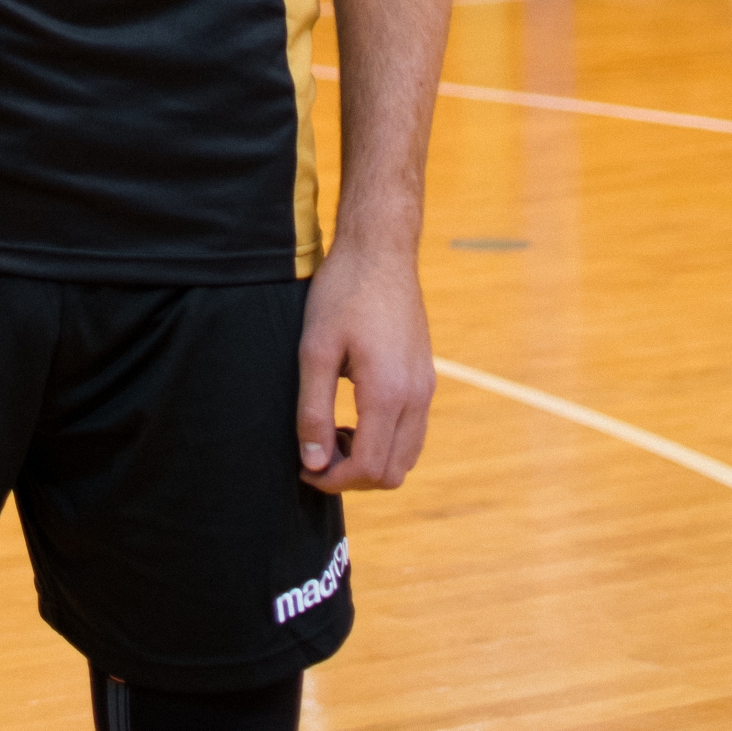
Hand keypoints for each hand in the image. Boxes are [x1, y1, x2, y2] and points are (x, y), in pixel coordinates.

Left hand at [295, 236, 434, 493]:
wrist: (380, 250)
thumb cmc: (342, 293)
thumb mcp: (314, 350)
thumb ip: (313, 411)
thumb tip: (313, 463)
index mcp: (388, 394)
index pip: (369, 469)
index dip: (333, 480)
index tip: (304, 468)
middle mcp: (416, 397)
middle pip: (392, 473)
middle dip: (353, 476)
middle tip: (317, 454)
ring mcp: (426, 387)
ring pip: (407, 456)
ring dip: (372, 460)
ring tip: (335, 434)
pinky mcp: (426, 377)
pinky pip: (413, 432)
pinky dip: (387, 441)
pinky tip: (356, 417)